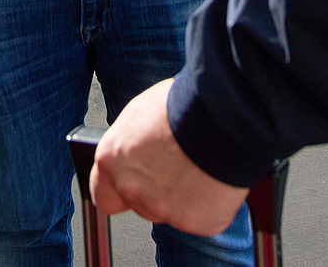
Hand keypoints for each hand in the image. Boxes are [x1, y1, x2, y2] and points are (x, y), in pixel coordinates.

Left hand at [91, 79, 247, 235]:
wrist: (224, 117)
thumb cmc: (185, 105)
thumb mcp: (141, 114)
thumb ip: (131, 145)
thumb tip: (135, 151)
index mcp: (112, 161)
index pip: (103, 195)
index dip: (120, 191)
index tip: (134, 184)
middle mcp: (132, 189)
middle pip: (142, 205)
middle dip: (158, 192)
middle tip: (178, 167)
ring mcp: (164, 209)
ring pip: (173, 212)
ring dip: (184, 197)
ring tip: (200, 166)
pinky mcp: (197, 222)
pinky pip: (203, 217)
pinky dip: (211, 203)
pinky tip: (216, 178)